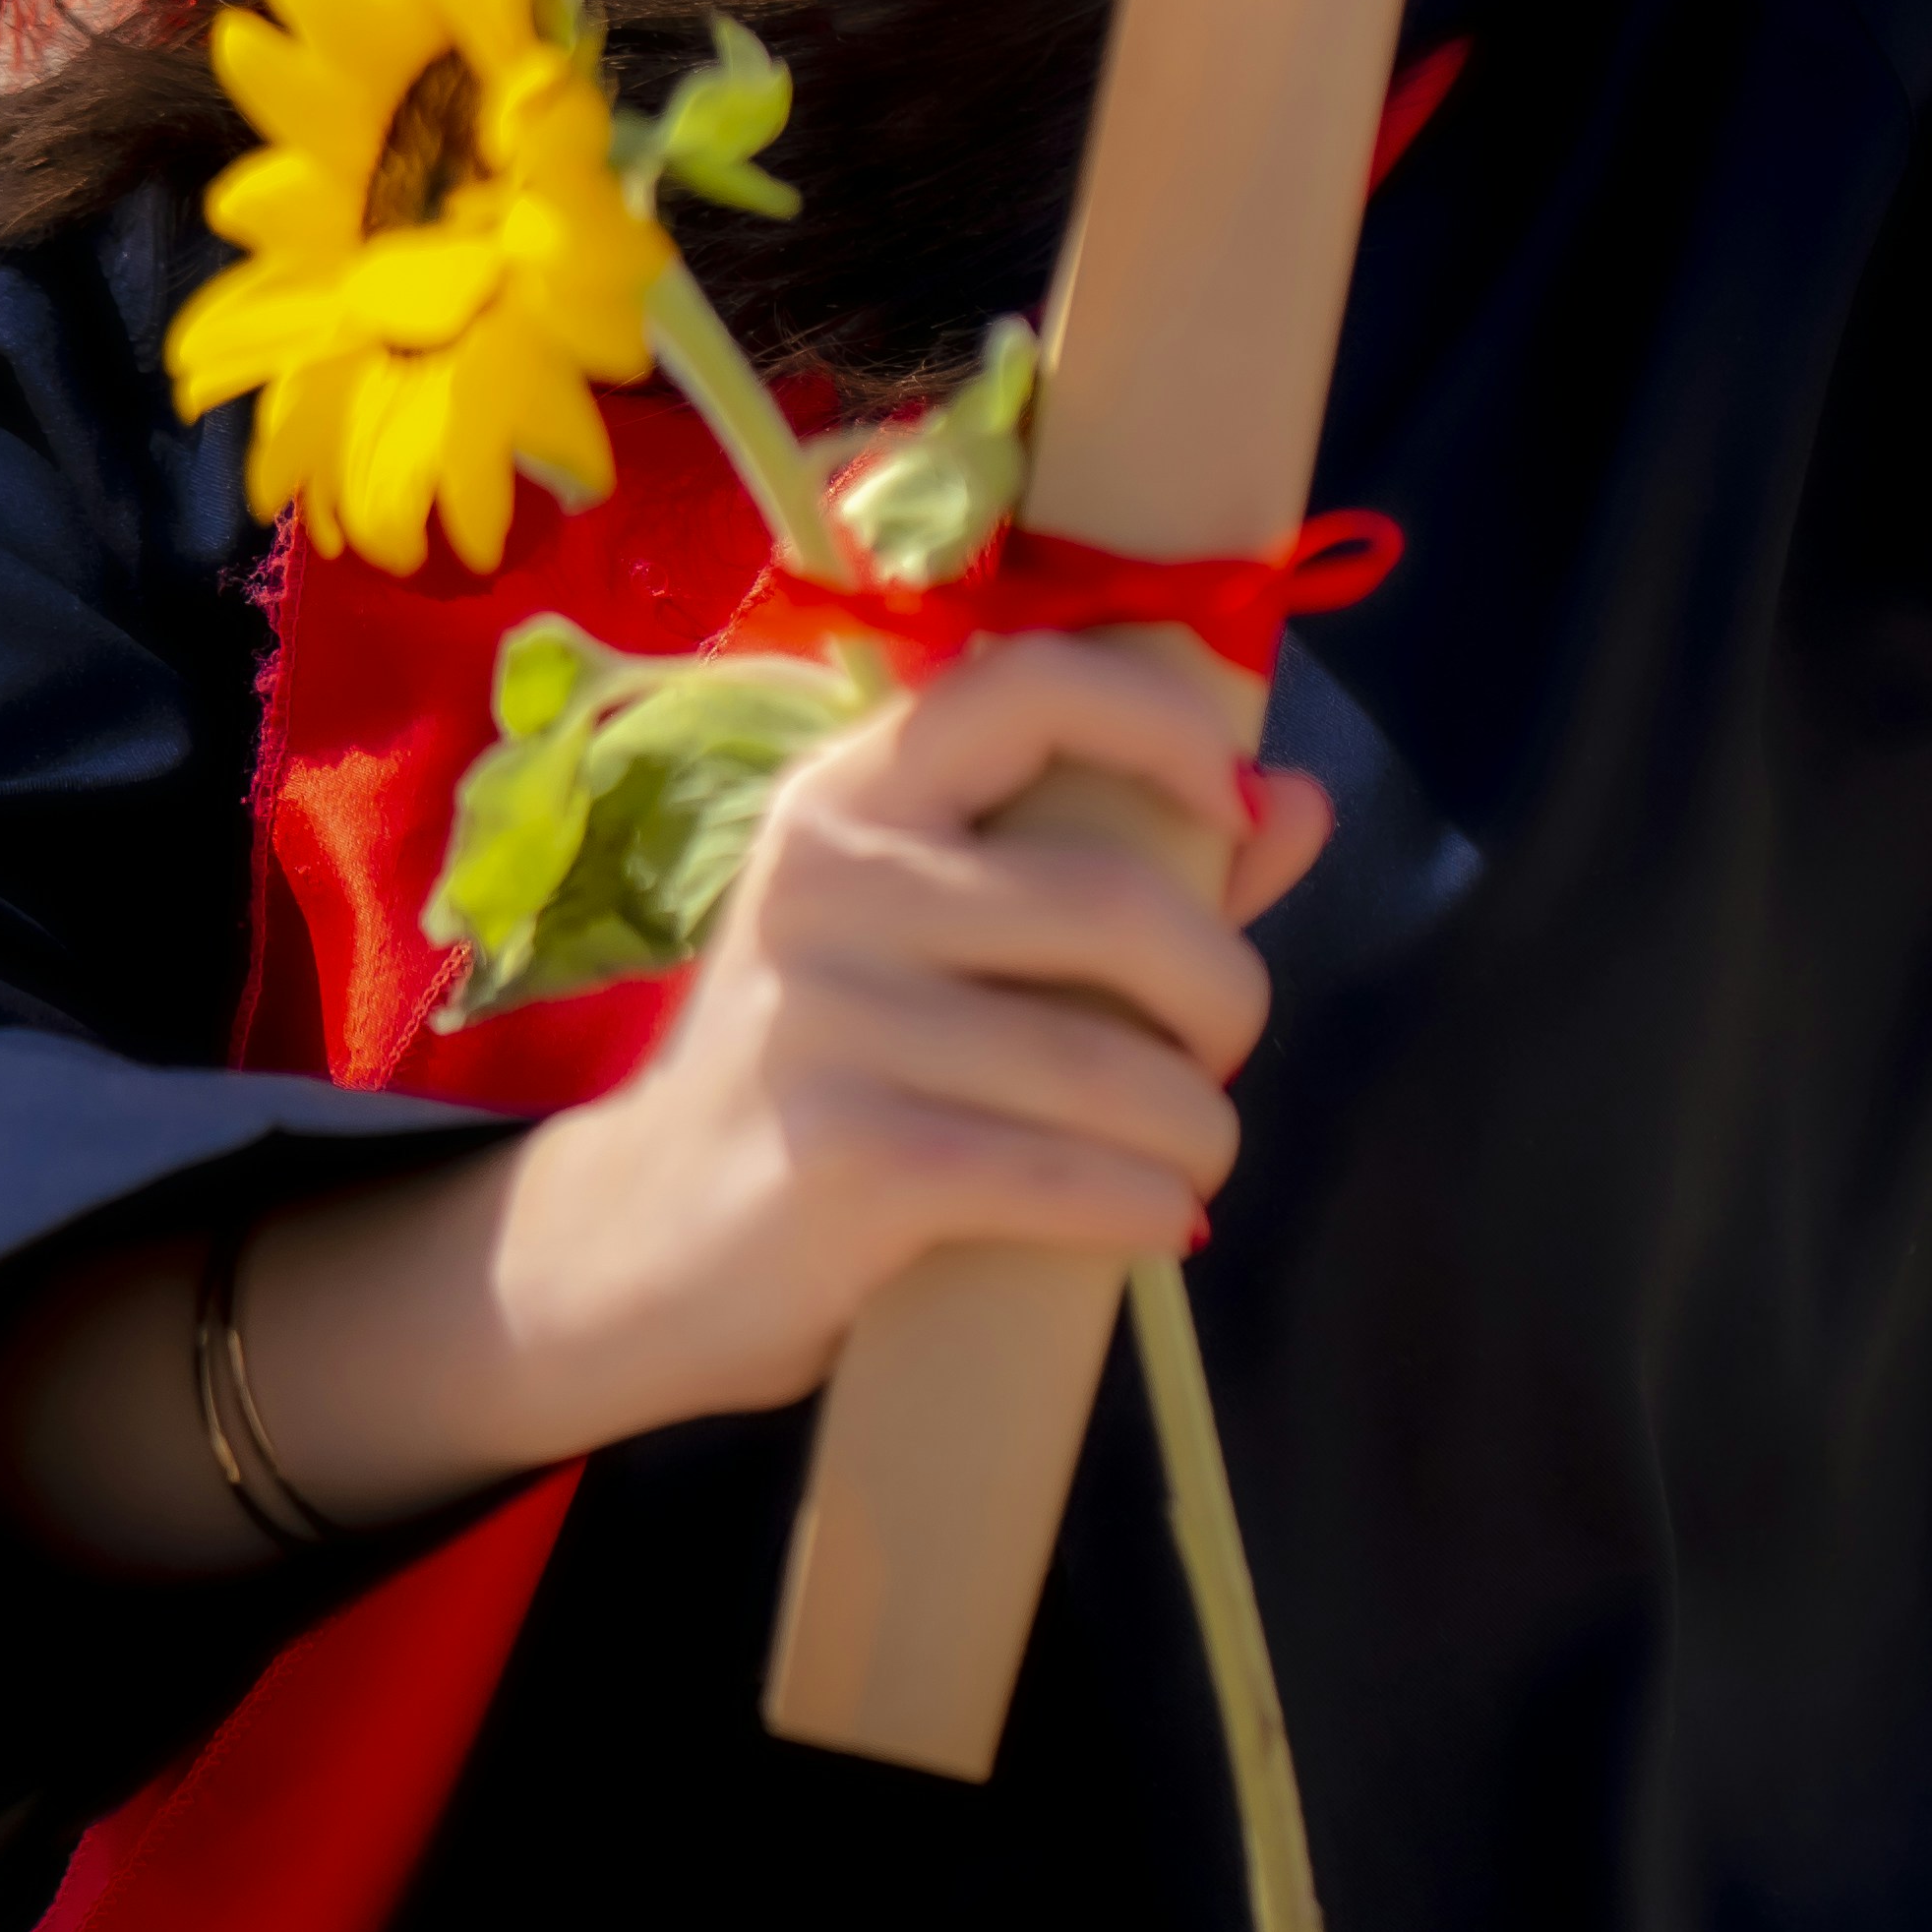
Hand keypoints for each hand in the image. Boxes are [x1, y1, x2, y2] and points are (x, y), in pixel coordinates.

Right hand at [0, 638, 1329, 1573]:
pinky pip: (1065, 1175)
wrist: (635, 1248)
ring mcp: (828, 1017)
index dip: (1165, 724)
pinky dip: (1145, 1208)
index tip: (1229, 809)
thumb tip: (1296, 802)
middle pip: (1119, 902)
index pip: (1029, 682)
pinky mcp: (843, 1155)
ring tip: (1191, 1160)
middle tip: (1220, 1053)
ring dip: (1198, 1133)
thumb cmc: (832, 1074)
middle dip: (1223, 996)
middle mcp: (833, 877)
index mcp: (856, 793)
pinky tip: (1156, 1224)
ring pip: (1114, 1067)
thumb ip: (1122, 866)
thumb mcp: (940, 944)